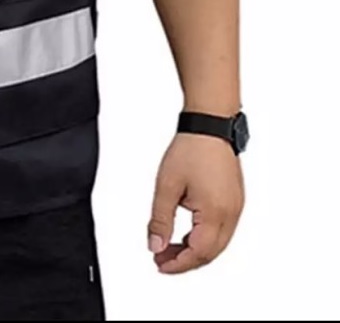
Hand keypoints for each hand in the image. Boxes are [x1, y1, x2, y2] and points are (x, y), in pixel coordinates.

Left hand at [147, 132, 244, 273]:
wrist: (210, 125)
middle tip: (162, 258)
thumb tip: (154, 244)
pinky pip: (222, 229)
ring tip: (170, 246)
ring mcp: (236, 207)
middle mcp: (231, 214)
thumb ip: (160, 219)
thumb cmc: (191, 149)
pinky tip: (188, 233)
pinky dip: (205, 237)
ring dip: (195, 249)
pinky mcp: (235, 200)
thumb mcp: (167, 186)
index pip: (198, 253)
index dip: (178, 264)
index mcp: (216, 213)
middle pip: (210, 253)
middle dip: (185, 260)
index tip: (160, 265)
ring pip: (217, 243)